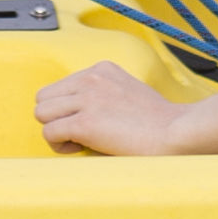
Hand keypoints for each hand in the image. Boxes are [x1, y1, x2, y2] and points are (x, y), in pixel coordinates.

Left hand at [35, 60, 194, 155]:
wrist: (176, 133)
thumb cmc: (157, 123)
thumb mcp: (127, 94)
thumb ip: (101, 97)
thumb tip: (73, 118)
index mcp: (102, 69)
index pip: (61, 87)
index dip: (67, 109)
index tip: (88, 123)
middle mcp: (91, 77)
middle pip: (44, 97)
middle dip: (55, 118)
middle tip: (77, 135)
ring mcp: (87, 98)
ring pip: (41, 113)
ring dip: (54, 131)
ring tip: (78, 142)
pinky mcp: (85, 122)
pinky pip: (49, 132)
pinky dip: (59, 145)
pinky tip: (81, 149)